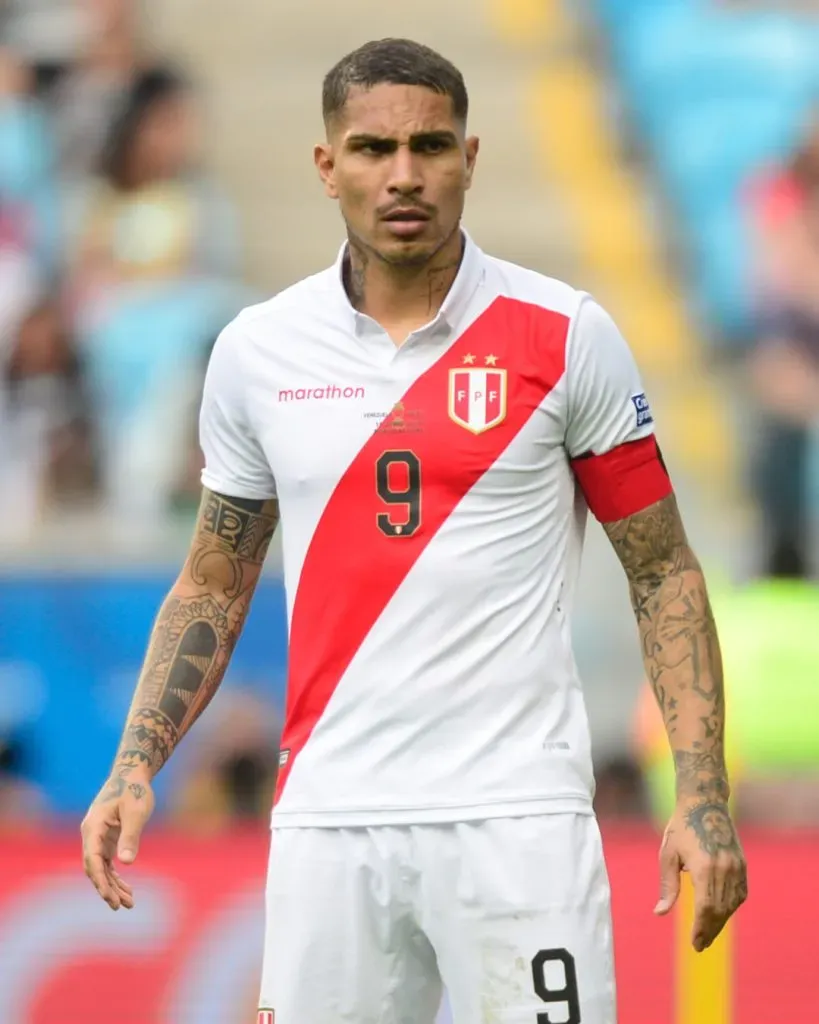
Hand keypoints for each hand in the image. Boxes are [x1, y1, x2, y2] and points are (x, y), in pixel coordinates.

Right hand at [81, 773, 154, 909]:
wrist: (132, 774)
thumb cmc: (135, 790)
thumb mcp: (136, 812)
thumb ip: (131, 836)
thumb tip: (126, 863)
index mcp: (93, 827)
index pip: (92, 860)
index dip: (100, 880)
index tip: (111, 897)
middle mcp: (91, 834)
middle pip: (94, 868)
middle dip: (106, 888)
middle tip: (121, 906)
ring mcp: (97, 837)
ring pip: (101, 868)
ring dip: (113, 885)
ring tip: (128, 903)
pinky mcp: (106, 839)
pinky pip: (107, 862)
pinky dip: (115, 876)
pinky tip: (126, 889)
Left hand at [654, 798, 747, 950]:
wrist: (705, 805)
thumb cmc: (680, 828)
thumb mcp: (668, 854)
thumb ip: (667, 886)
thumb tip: (659, 913)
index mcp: (705, 866)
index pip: (705, 908)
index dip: (701, 929)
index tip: (695, 944)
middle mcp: (724, 868)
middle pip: (720, 910)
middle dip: (710, 931)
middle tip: (699, 946)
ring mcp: (736, 867)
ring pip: (731, 905)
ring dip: (720, 922)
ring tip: (707, 934)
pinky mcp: (742, 865)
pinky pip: (739, 894)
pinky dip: (730, 908)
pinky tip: (720, 915)